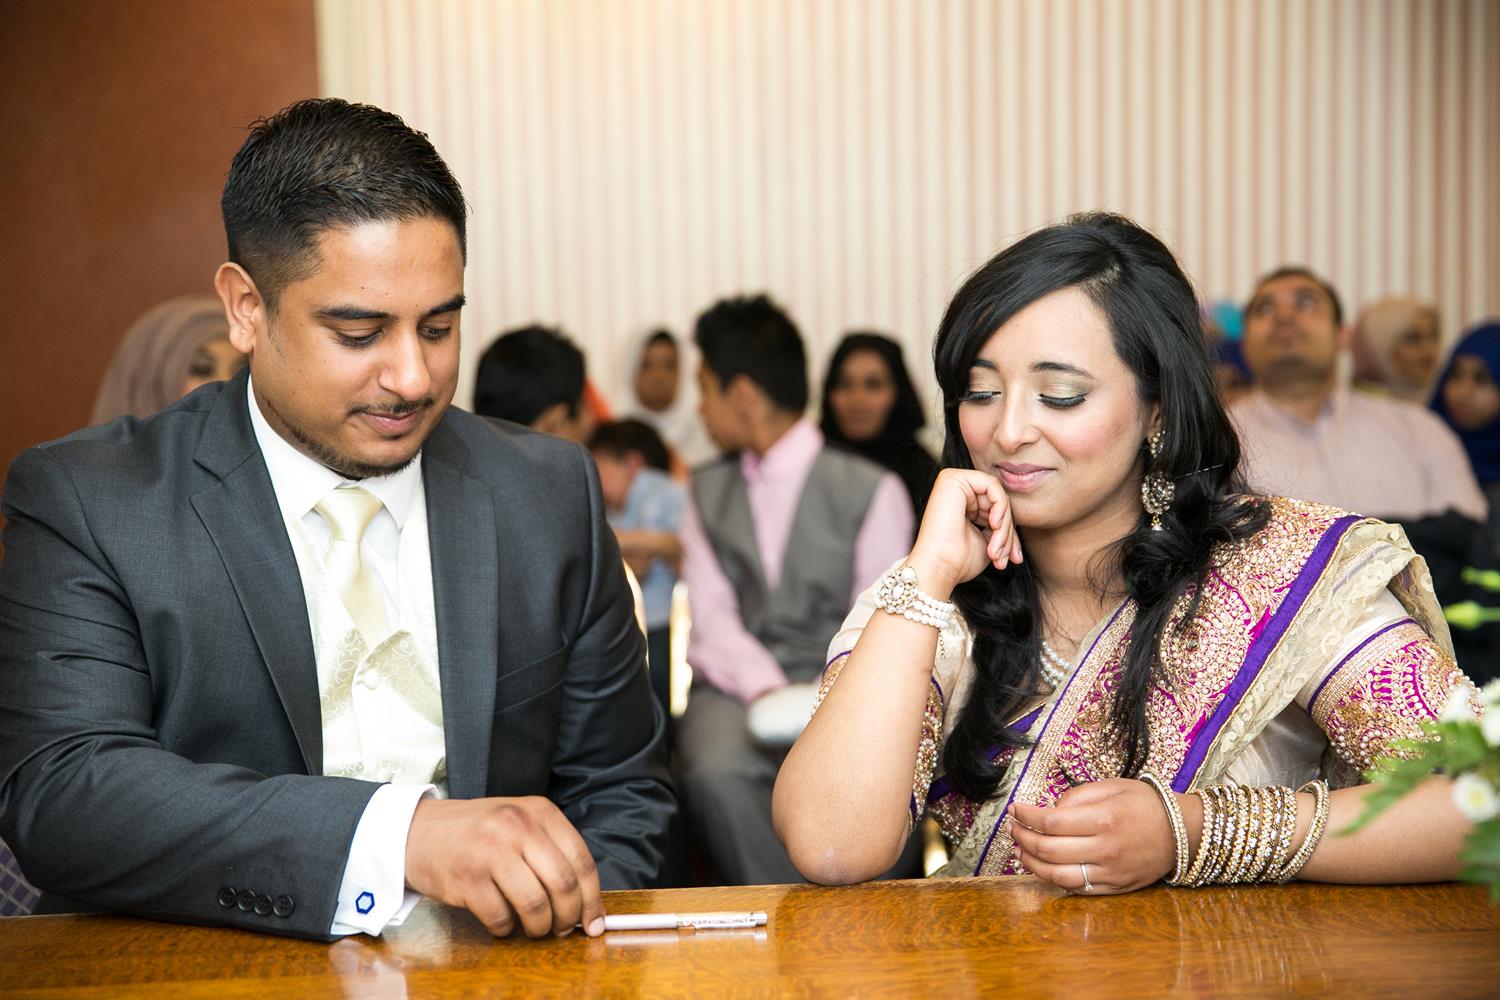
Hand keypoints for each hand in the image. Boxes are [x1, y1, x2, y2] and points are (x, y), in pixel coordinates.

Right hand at [404, 796, 605, 937]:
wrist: (418, 830)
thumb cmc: (476, 832)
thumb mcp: (519, 822)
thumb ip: (551, 850)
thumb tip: (583, 899)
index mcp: (539, 811)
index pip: (581, 860)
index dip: (592, 898)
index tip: (594, 920)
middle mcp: (517, 826)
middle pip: (563, 884)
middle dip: (569, 916)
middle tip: (563, 929)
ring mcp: (491, 851)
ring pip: (535, 904)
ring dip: (539, 927)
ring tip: (534, 928)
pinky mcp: (467, 878)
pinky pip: (500, 917)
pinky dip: (506, 928)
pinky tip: (502, 921)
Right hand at [906, 468, 1021, 596]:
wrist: (940, 567)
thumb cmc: (958, 560)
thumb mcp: (987, 540)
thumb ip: (1000, 525)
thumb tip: (1016, 527)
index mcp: (960, 502)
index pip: (995, 509)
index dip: (1008, 533)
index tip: (1014, 558)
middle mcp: (955, 489)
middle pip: (998, 503)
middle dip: (1008, 532)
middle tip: (1007, 557)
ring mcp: (953, 481)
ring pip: (998, 497)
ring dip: (1005, 526)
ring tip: (998, 550)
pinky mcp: (954, 479)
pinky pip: (993, 486)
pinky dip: (1000, 508)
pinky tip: (994, 525)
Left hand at [1006, 778, 1175, 894]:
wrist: (1184, 833)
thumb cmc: (1146, 804)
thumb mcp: (1113, 786)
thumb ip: (1078, 796)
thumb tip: (1050, 809)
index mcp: (1104, 819)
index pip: (1050, 822)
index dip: (1026, 816)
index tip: (1015, 809)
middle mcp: (1105, 848)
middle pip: (1048, 849)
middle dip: (1022, 838)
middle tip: (1012, 828)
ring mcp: (1110, 872)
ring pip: (1057, 875)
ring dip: (1031, 864)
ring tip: (1020, 851)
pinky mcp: (1115, 887)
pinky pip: (1077, 888)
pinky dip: (1054, 880)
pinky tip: (1043, 868)